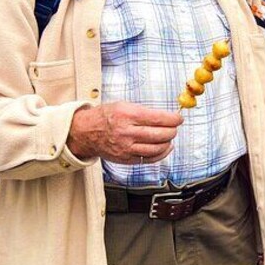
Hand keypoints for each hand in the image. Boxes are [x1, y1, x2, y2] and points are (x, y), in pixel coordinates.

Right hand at [66, 102, 182, 163]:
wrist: (85, 132)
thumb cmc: (106, 116)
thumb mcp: (124, 105)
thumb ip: (145, 111)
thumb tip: (167, 116)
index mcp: (127, 115)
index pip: (158, 118)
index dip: (173, 119)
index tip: (179, 118)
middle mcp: (126, 132)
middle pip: (160, 134)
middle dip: (172, 130)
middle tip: (174, 127)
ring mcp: (126, 148)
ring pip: (157, 148)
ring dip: (168, 142)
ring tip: (169, 136)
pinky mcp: (126, 159)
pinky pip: (149, 159)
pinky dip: (161, 153)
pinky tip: (165, 147)